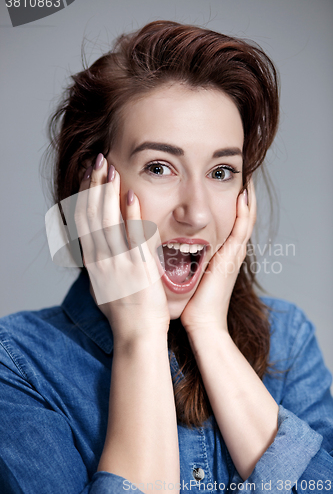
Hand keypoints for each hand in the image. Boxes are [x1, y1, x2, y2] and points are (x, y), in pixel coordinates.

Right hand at [74, 154, 169, 343]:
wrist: (137, 336)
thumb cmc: (125, 313)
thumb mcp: (105, 287)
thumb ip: (103, 266)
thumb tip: (100, 251)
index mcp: (93, 262)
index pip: (84, 221)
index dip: (85, 195)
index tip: (89, 174)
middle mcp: (101, 260)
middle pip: (92, 214)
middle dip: (94, 185)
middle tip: (98, 160)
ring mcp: (119, 263)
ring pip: (108, 221)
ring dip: (108, 192)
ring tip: (111, 167)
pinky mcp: (139, 268)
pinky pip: (133, 237)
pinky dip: (131, 215)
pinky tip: (132, 195)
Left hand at [180, 178, 255, 334]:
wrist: (202, 323)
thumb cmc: (193, 303)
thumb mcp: (189, 274)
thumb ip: (183, 259)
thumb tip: (166, 246)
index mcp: (222, 254)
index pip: (231, 222)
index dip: (231, 204)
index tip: (226, 184)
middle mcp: (232, 251)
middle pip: (243, 216)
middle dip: (243, 196)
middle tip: (242, 173)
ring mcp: (235, 254)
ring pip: (246, 218)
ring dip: (247, 197)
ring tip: (247, 176)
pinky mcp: (233, 258)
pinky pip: (242, 228)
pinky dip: (245, 211)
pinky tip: (243, 194)